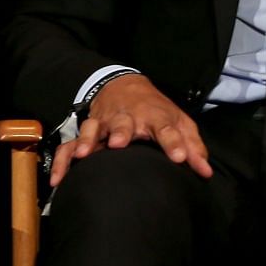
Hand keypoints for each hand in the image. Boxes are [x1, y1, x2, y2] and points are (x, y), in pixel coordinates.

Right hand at [49, 74, 212, 185]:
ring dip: (89, 140)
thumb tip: (206, 172)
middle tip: (119, 144)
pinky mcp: (87, 132)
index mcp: (155, 117)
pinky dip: (63, 160)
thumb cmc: (157, 111)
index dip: (173, 143)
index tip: (179, 158)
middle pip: (125, 124)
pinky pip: (71, 146)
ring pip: (94, 129)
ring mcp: (105, 123)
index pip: (167, 129)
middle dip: (122, 132)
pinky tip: (59, 179)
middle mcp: (128, 118)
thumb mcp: (179, 122)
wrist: (124, 86)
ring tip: (85, 154)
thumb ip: (192, 147)